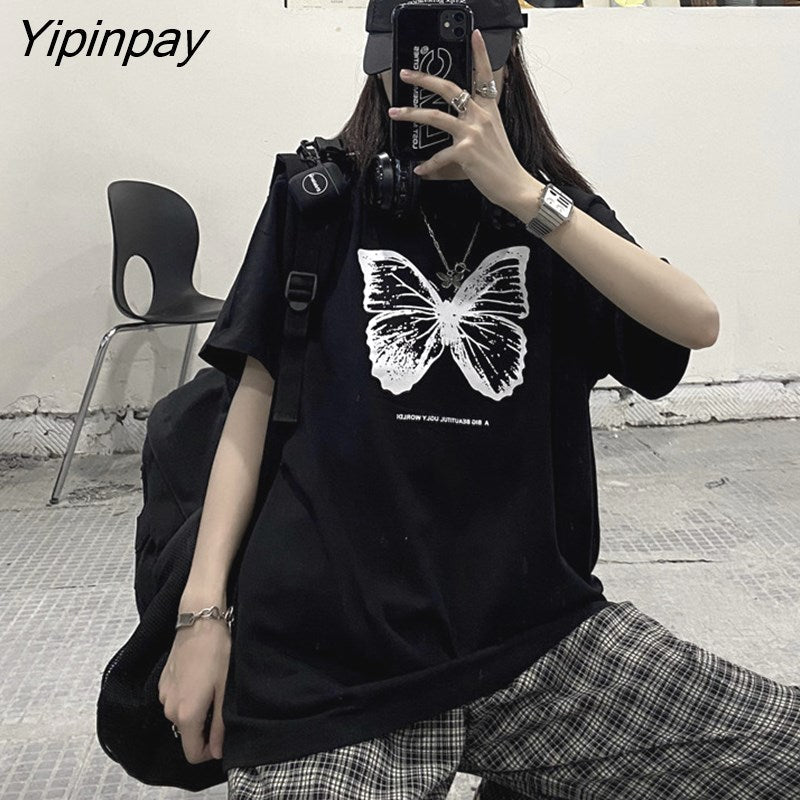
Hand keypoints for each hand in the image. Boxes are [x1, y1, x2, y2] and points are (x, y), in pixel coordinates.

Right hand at [158, 619, 230, 762]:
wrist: (199, 622)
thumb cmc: (217, 653)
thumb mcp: (225, 691)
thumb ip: (219, 726)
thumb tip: (216, 752)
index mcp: (186, 715)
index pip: (193, 754)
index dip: (209, 751)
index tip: (222, 736)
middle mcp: (169, 710)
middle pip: (187, 734)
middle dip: (204, 727)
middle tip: (221, 703)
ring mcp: (163, 695)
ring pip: (181, 716)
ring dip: (196, 710)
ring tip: (212, 687)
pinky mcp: (162, 682)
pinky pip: (175, 700)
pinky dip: (187, 696)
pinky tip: (200, 677)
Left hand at [388, 28, 531, 213]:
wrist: (514, 185)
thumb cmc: (503, 164)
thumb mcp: (495, 135)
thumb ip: (477, 125)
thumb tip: (457, 127)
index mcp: (489, 110)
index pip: (485, 75)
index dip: (480, 53)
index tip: (474, 35)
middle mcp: (481, 117)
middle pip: (450, 89)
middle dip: (425, 78)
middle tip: (407, 74)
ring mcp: (472, 133)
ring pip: (435, 116)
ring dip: (411, 113)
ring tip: (396, 112)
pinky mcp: (465, 152)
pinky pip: (438, 156)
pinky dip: (427, 165)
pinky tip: (421, 169)